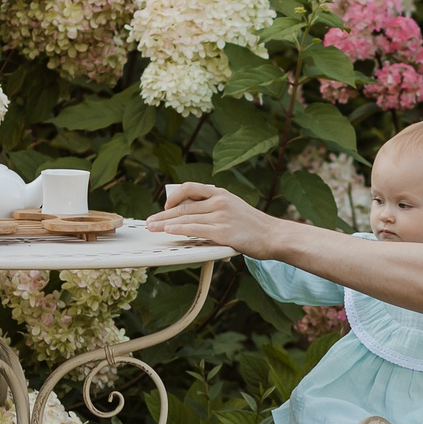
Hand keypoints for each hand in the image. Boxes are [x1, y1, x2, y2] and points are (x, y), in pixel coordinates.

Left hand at [145, 181, 285, 255]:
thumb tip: (193, 215)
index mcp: (221, 193)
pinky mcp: (222, 232)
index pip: (190, 188)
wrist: (273, 235)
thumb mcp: (235, 207)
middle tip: (149, 222)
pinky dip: (179, 230)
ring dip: (165, 224)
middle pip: (183, 207)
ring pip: (186, 218)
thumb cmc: (254, 225)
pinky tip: (169, 231)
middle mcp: (219, 201)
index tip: (165, 205)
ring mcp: (220, 216)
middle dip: (163, 215)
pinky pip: (195, 229)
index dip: (174, 196)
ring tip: (153, 228)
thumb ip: (215, 207)